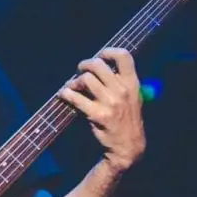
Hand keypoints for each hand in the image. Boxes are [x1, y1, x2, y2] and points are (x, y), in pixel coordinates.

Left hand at [57, 47, 145, 170]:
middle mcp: (122, 90)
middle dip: (84, 65)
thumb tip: (99, 63)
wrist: (128, 146)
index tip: (99, 55)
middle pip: (98, 64)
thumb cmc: (127, 118)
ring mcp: (110, 102)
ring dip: (74, 81)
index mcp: (132, 83)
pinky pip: (76, 98)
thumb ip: (121, 80)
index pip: (123, 56)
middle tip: (79, 71)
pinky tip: (64, 95)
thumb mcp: (133, 97)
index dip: (108, 51)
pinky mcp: (98, 114)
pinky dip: (66, 93)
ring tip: (72, 86)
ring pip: (85, 79)